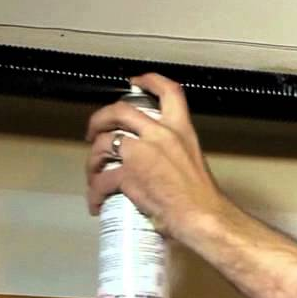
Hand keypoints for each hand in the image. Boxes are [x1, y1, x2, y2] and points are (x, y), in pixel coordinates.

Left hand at [85, 73, 227, 240]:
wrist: (203, 216)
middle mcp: (160, 135)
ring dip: (92, 159)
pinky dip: (95, 192)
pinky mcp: (128, 175)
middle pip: (119, 111)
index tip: (135, 81)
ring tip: (93, 174)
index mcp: (181, 130)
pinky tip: (97, 202)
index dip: (149, 81)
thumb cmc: (203, 198)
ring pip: (103, 144)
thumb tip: (157, 163)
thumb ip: (174, 153)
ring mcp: (142, 153)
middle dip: (99, 119)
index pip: (168, 92)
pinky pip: (102, 180)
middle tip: (94, 132)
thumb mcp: (193, 161)